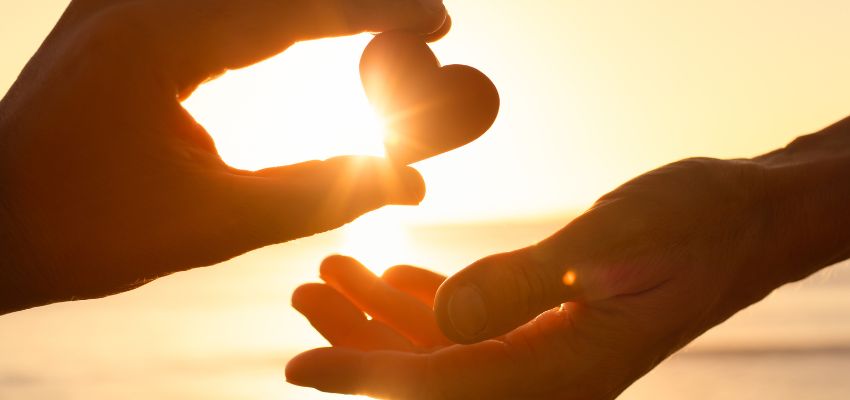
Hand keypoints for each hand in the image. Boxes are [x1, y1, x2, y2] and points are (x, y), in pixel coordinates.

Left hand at [0, 0, 448, 312]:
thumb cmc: (83, 229)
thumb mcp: (212, 223)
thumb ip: (318, 195)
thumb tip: (410, 182)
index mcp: (159, 39)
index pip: (295, 8)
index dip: (377, 11)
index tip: (438, 20)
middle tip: (419, 19)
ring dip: (315, 2)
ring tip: (377, 21)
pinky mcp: (118, 10)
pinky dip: (274, 7)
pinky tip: (304, 21)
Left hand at [286, 156, 842, 398]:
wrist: (738, 224)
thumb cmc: (688, 227)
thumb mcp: (608, 247)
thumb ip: (525, 285)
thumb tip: (446, 319)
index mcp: (562, 373)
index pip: (443, 386)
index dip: (365, 376)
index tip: (301, 364)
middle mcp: (547, 379)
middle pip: (430, 375)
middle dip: (359, 341)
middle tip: (304, 294)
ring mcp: (544, 355)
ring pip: (443, 351)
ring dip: (381, 316)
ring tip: (331, 273)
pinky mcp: (543, 328)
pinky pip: (471, 330)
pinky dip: (423, 304)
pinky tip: (389, 279)